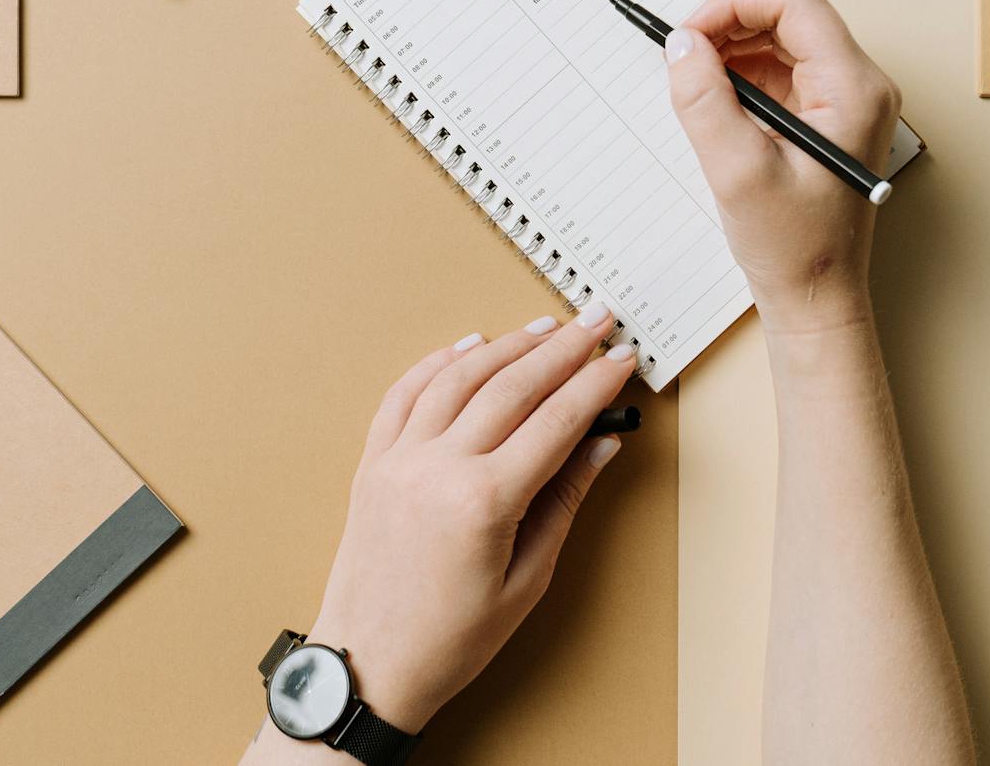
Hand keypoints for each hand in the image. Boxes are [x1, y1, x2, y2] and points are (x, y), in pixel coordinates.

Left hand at [247, 306, 631, 757]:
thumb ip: (563, 502)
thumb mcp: (526, 582)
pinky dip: (438, 363)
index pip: (555, 421)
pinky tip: (469, 347)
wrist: (368, 668)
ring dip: (507, 346)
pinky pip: (405, 394)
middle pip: (512, 386)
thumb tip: (598, 446)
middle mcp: (437, 467)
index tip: (621, 360)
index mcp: (483, 501)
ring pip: (458, 377)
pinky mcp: (372, 464)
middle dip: (562, 348)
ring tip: (545, 327)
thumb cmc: (448, 641)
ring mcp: (399, 460)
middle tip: (597, 322)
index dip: (595, 384)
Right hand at [663, 0, 901, 339]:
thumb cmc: (794, 247)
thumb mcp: (737, 171)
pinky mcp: (825, 118)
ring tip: (693, 83)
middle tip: (682, 55)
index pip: (793, 3)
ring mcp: (844, 101)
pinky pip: (781, 73)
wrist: (817, 299)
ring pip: (782, 41)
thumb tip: (681, 44)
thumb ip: (704, 99)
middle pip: (789, 16)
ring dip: (732, 50)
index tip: (687, 34)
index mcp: (852, 89)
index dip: (733, 5)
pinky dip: (741, 77)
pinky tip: (714, 104)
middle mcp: (858, 85)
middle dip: (728, 26)